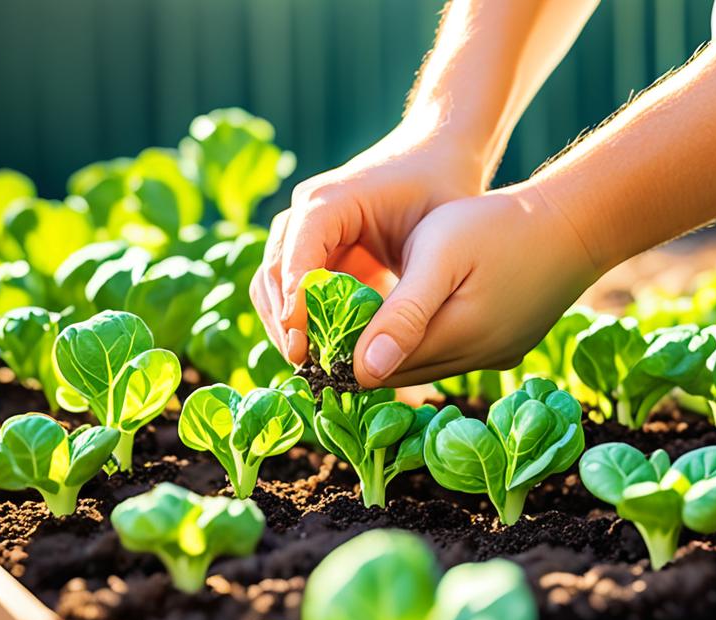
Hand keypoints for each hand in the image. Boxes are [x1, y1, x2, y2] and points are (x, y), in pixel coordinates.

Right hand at [251, 123, 483, 363]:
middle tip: (306, 369)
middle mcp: (306, 213)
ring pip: (273, 285)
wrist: (440, 153)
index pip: (294, 258)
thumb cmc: (442, 188)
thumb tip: (377, 358)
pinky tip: (322, 351)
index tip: (303, 350)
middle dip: (285, 324)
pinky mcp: (316, 247)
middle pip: (272, 274)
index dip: (295, 307)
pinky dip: (302, 320)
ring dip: (287, 326)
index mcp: (328, 202)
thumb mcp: (435, 240)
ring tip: (311, 367)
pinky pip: (294, 288)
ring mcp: (306, 229)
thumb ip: (408, 297)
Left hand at [352, 185, 602, 387]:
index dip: (341, 351)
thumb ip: (402, 312)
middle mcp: (476, 361)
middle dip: (363, 355)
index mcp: (455, 340)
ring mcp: (495, 358)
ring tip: (364, 318)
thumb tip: (362, 371)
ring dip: (394, 350)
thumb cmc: (500, 226)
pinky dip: (427, 343)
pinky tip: (414, 317)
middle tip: (330, 325)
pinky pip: (454, 358)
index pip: (376, 369)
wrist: (574, 223)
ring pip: (425, 368)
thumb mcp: (440, 254)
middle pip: (399, 374)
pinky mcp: (508, 350)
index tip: (316, 325)